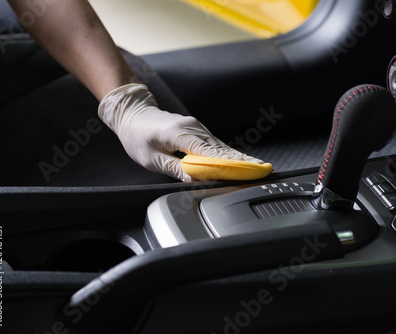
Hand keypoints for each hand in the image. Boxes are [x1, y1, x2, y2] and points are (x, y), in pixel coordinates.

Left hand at [98, 84, 262, 181]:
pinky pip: (215, 144)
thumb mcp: (151, 158)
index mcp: (179, 134)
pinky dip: (228, 153)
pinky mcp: (197, 130)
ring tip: (257, 167)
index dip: (229, 164)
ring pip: (221, 146)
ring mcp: (197, 127)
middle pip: (221, 148)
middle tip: (262, 170)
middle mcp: (193, 128)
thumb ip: (174, 168)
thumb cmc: (138, 137)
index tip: (246, 171)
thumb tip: (196, 179)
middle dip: (242, 160)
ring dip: (238, 157)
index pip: (209, 153)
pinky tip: (241, 160)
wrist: (133, 113)